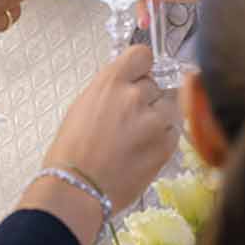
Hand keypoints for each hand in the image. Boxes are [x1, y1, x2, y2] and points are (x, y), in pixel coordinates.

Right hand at [42, 47, 179, 214]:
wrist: (78, 189)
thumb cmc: (72, 151)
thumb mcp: (85, 105)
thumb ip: (111, 90)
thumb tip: (129, 84)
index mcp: (111, 82)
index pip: (142, 55)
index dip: (141, 67)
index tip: (139, 76)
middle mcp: (136, 96)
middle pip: (155, 84)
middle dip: (146, 98)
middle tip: (130, 118)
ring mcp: (154, 120)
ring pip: (168, 107)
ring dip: (157, 118)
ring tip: (137, 138)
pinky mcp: (166, 145)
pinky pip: (172, 131)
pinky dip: (162, 138)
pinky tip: (142, 150)